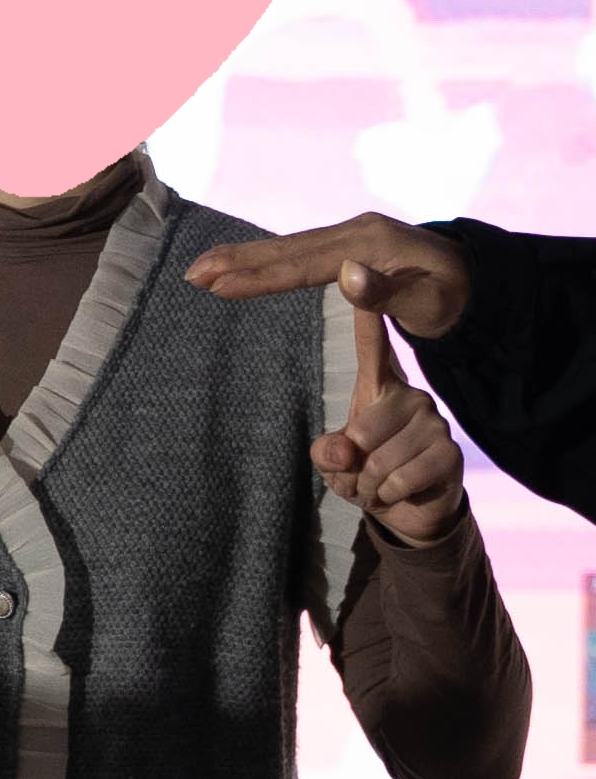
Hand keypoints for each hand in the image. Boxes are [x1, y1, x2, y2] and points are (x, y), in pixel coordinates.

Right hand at [185, 212, 468, 339]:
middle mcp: (353, 232)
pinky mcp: (347, 244)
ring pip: (286, 248)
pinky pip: (297, 253)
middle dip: (236, 261)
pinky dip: (264, 259)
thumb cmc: (454, 298)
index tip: (219, 286)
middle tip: (192, 274)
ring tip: (201, 269)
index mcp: (368, 243)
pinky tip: (241, 265)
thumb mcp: (429, 302)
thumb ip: (386, 292)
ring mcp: (349, 235)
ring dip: (242, 258)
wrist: (478, 281)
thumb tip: (345, 275)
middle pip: (285, 249)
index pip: (303, 264)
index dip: (260, 277)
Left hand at [319, 268, 468, 545]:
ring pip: (379, 459)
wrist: (407, 508)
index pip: (371, 344)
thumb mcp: (334, 461)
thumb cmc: (363, 471)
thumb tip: (342, 448)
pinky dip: (387, 494)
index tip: (355, 270)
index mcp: (378, 385)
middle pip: (364, 426)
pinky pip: (400, 478)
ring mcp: (433, 421)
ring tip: (377, 483)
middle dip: (351, 463)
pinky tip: (398, 491)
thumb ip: (329, 453)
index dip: (366, 314)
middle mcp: (411, 394)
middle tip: (358, 471)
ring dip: (368, 483)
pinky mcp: (450, 452)